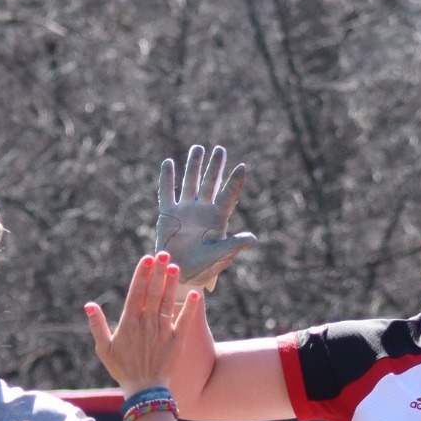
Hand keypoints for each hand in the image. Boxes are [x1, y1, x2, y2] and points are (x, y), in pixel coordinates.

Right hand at [85, 253, 201, 395]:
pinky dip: (190, 307)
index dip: (142, 274)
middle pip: (153, 292)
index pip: (136, 293)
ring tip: (175, 266)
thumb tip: (89, 305)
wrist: (145, 391)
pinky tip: (195, 293)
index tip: (146, 259)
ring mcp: (162, 332)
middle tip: (163, 253)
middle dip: (158, 271)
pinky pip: (185, 321)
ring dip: (171, 283)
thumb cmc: (122, 369)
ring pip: (167, 302)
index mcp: (129, 323)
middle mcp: (146, 324)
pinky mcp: (177, 341)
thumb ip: (97, 325)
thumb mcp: (104, 349)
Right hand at [157, 144, 257, 291]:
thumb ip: (233, 245)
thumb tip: (253, 238)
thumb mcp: (220, 256)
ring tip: (198, 148)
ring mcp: (185, 210)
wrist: (180, 273)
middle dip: (215, 167)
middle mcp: (203, 210)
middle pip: (210, 183)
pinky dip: (167, 178)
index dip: (235, 182)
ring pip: (190, 183)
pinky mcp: (168, 214)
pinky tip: (168, 163)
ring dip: (194, 166)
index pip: (228, 196)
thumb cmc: (204, 267)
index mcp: (218, 219)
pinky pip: (167, 193)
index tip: (242, 167)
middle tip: (220, 149)